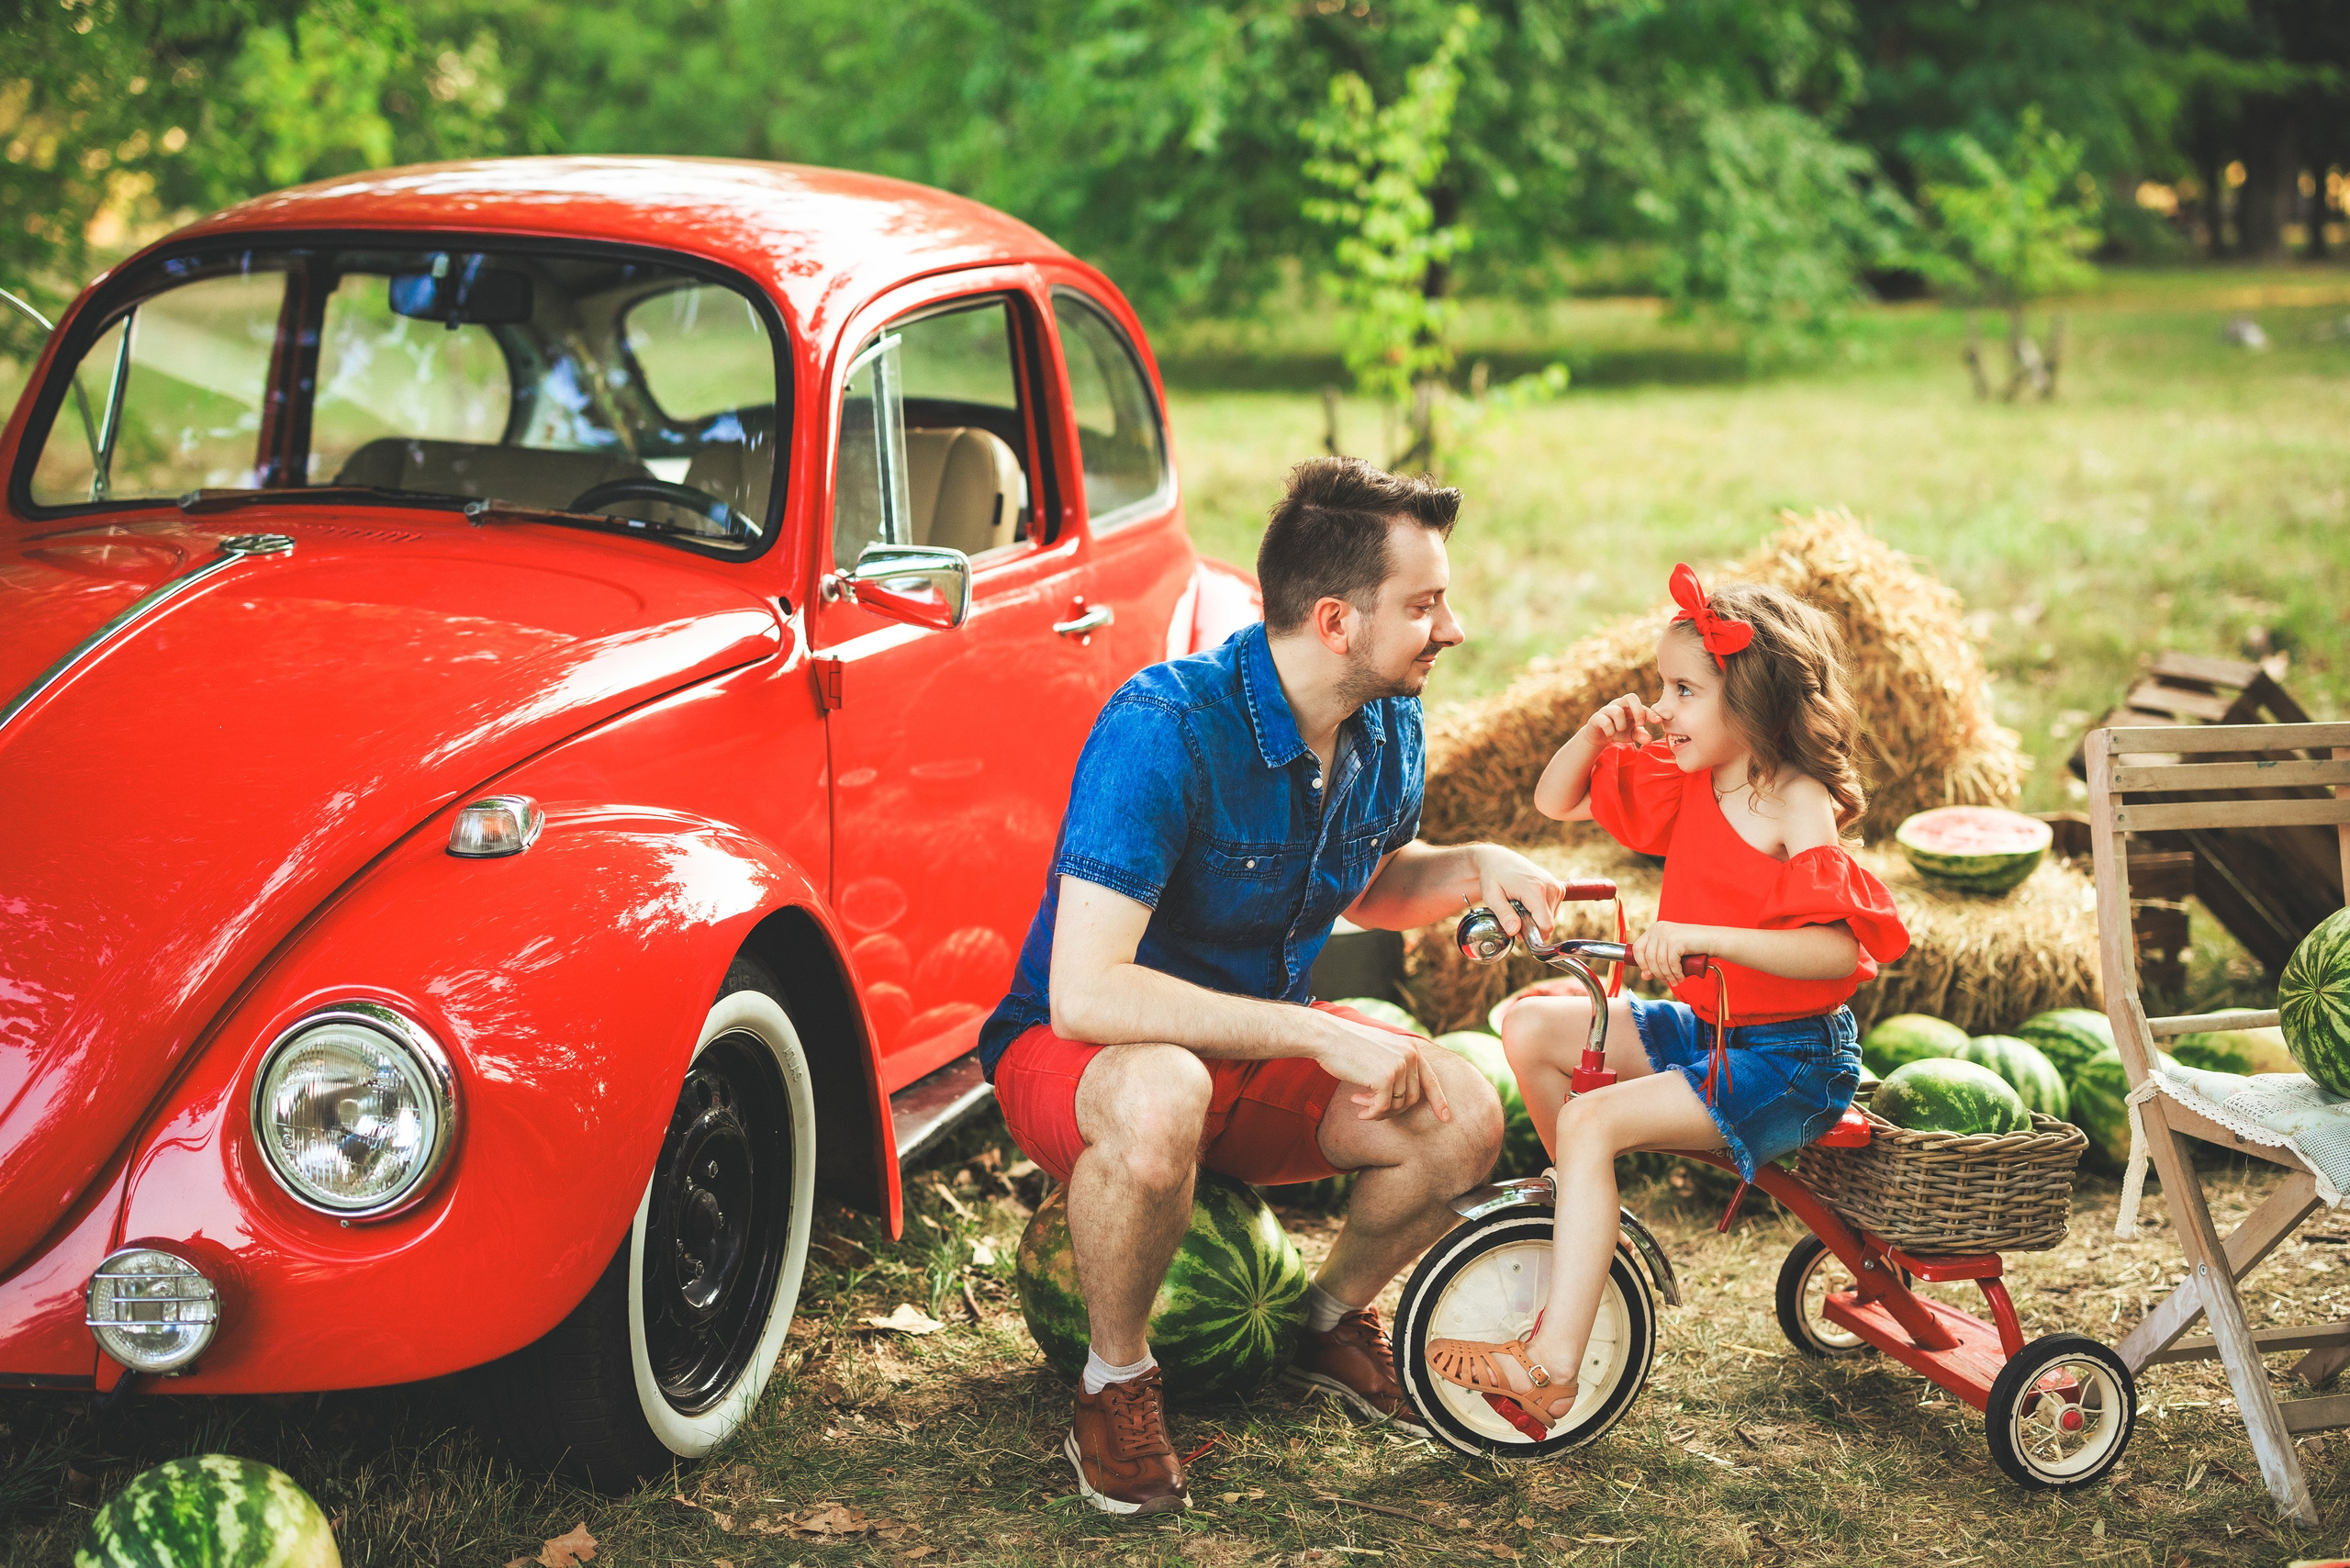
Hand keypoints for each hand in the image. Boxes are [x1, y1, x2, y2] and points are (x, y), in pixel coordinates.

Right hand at [1316, 1012, 1452, 1122]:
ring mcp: (1400, 1066)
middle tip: (1370, 1108)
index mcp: (1412, 1048)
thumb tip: (1404, 1096)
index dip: (1439, 1100)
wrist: (1328, 1037)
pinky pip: (1383, 1107)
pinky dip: (1372, 1114)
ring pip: (1398, 1105)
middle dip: (1393, 1109)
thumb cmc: (1348, 1046)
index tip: (1445, 1118)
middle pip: (1412, 1098)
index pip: (1431, 1079)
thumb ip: (1397, 1066)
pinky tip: (1359, 1112)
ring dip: (1379, 1110)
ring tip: (1359, 1102)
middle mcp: (1410, 1055)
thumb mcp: (1381, 1051)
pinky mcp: (1385, 1077)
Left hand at [1471, 845, 1563, 942]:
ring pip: (1550, 918)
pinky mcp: (1558, 887)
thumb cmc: (1493, 876)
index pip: (1546, 926)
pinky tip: (1527, 901)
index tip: (1518, 931)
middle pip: (1548, 924)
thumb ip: (1504, 915)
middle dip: (1532, 926)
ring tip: (1520, 904)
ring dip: (1535, 918)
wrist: (1499, 859)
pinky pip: (1552, 910)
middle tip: (1514, 913)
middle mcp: (1551, 887)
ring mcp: (1556, 887)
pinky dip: (1540, 910)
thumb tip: (1514, 931)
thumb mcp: (1492, 897)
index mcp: (1536, 890)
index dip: (1533, 935)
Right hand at [1582, 693, 1657, 748]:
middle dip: (1638, 711)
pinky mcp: (1597, 717)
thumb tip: (1650, 740)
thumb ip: (1641, 735)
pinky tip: (1610, 734)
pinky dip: (1610, 730)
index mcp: (1631, 708)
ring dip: (1621, 725)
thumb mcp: (1632, 734)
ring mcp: (1607, 709)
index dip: (1651, 713)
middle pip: (1631, 697)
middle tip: (1640, 724)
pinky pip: (1605, 721)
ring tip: (1619, 730)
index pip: (1643, 707)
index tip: (1659, 721)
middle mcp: (1620, 704)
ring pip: (1617, 711)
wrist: (1599, 735)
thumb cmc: (1619, 731)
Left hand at [1631, 920, 1704, 985]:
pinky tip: (1680, 978)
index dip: (1641, 964)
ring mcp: (1666, 933)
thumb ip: (1657, 962)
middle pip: (1648, 957)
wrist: (1712, 940)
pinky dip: (1676, 973)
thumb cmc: (1692, 947)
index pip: (1637, 948)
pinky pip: (1671, 963)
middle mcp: (1658, 929)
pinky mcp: (1676, 941)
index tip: (1649, 975)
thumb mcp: (1670, 953)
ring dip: (1667, 976)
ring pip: (1659, 962)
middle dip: (1656, 973)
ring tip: (1675, 982)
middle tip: (1666, 981)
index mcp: (1654, 929)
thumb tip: (1644, 976)